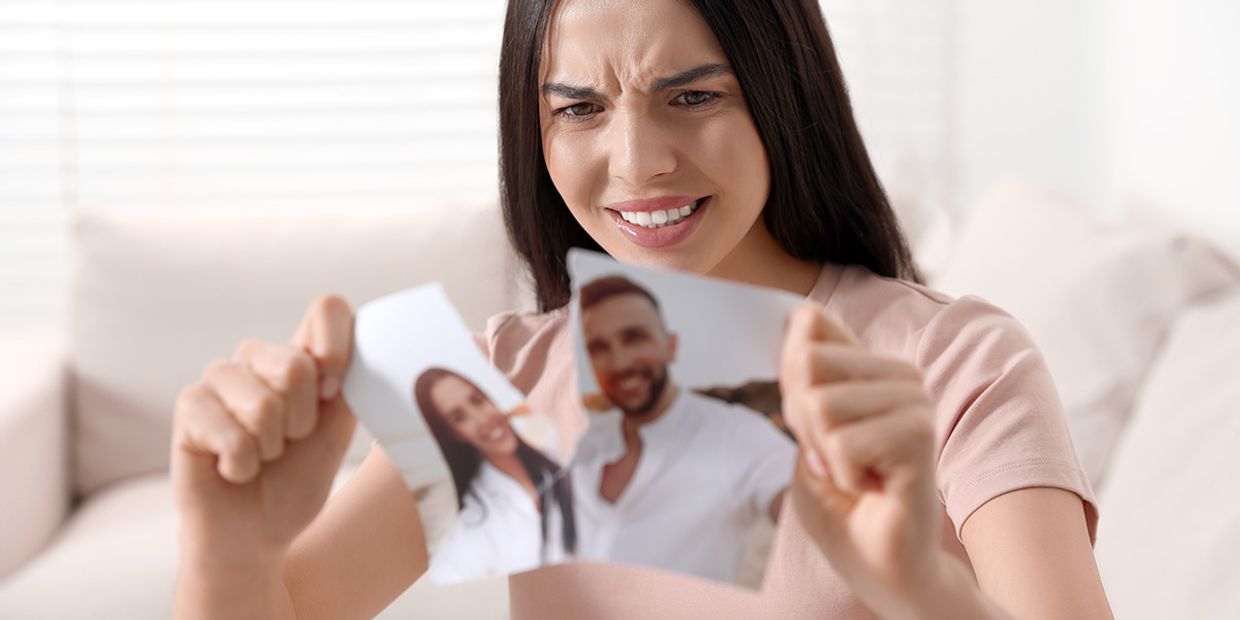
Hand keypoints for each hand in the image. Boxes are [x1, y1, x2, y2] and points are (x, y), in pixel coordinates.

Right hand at [171, 295, 357, 562]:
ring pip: (263, 404)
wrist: (255, 535)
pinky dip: (242, 466)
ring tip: (259, 457)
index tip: (334, 392)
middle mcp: (259, 357)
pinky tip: (231, 469)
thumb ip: (349, 388)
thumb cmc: (295, 482)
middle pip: (296, 365)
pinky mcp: (189, 405)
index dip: (338, 348)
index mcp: (301, 355)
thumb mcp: (336, 434)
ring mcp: (221, 377)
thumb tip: (358, 351)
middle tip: (288, 443)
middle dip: (302, 422)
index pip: (328, 309)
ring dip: (269, 449)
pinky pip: (232, 434)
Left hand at [779, 303, 942, 617]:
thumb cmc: (843, 505)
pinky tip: (870, 487)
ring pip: (821, 405)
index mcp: (872, 365)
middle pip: (807, 363)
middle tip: (835, 458)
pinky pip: (841, 443)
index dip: (789, 376)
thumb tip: (802, 313)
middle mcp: (900, 373)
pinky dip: (841, 476)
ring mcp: (914, 400)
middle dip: (802, 422)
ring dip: (823, 453)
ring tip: (854, 474)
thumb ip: (802, 376)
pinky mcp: (919, 435)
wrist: (883, 565)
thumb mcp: (806, 431)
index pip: (810, 324)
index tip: (811, 425)